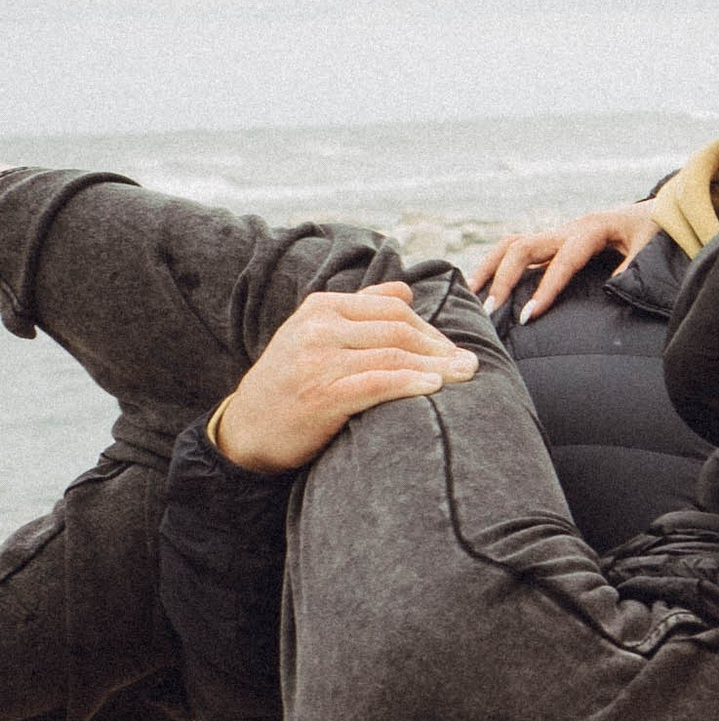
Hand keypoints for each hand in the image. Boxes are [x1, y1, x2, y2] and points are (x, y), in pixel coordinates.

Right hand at [210, 284, 479, 474]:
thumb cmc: (290, 383)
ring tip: (465, 375)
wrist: (246, 430)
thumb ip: (359, 310)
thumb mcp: (314, 335)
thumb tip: (406, 290)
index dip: (429, 328)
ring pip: (394, 354)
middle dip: (440, 347)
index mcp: (321, 307)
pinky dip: (411, 382)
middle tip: (470, 363)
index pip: (391, 309)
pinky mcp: (322, 394)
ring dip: (438, 365)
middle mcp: (319, 327)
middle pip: (398, 329)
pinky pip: (378, 382)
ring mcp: (319, 360)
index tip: (452, 348)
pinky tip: (435, 387)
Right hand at [466, 201, 667, 321]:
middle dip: (503, 277)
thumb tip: (611, 291)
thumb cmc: (652, 229)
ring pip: (513, 243)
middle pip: (523, 246)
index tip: (527, 316)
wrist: (658, 208)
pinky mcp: (555, 240)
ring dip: (490, 267)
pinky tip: (484, 284)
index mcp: (591, 230)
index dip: (544, 289)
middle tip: (489, 310)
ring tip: (471, 294)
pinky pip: (519, 248)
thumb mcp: (649, 247)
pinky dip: (498, 264)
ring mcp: (558, 233)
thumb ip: (632, 268)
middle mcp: (568, 229)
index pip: (562, 262)